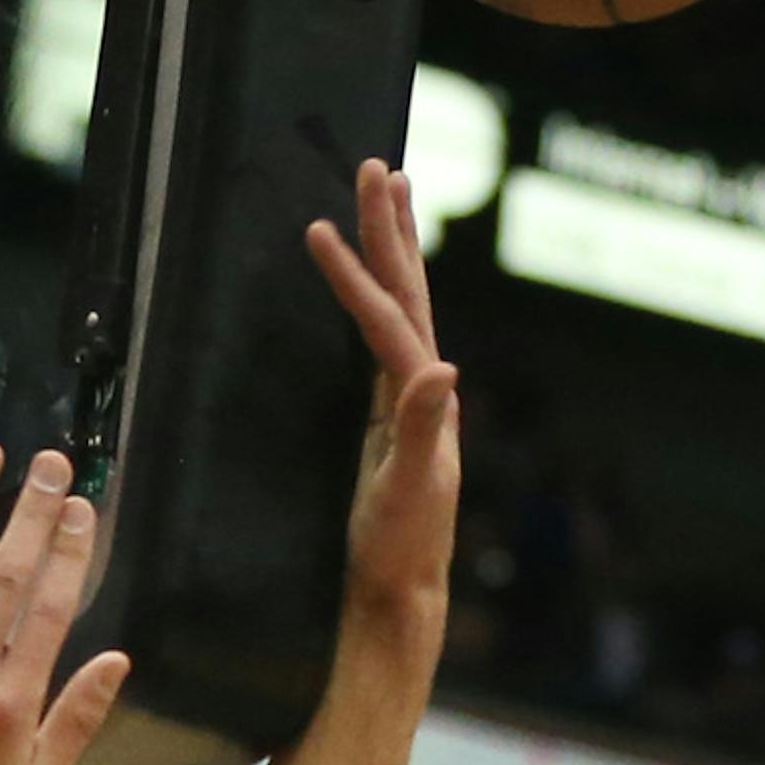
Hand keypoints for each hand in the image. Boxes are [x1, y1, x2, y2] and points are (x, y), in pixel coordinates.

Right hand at [305, 162, 460, 641]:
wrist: (401, 595)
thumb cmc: (399, 551)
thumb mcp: (409, 493)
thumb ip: (424, 430)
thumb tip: (445, 368)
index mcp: (426, 401)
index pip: (390, 321)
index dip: (357, 275)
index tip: (319, 228)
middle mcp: (427, 392)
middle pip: (410, 294)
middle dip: (391, 231)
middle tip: (378, 168)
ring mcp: (413, 403)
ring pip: (406, 309)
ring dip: (395, 253)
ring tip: (388, 199)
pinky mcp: (393, 421)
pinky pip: (387, 340)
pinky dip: (381, 301)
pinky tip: (372, 292)